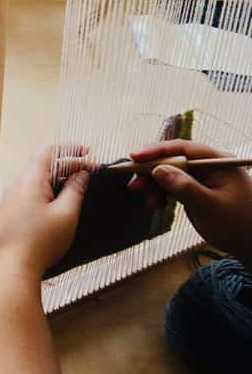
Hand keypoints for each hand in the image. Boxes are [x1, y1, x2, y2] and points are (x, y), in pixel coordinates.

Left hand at [0, 144, 93, 279]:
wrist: (12, 267)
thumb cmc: (39, 242)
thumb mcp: (66, 214)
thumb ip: (75, 189)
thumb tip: (81, 174)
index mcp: (30, 179)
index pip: (50, 151)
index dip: (71, 149)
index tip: (88, 154)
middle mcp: (16, 184)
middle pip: (44, 164)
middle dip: (68, 165)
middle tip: (90, 174)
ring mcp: (11, 197)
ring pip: (37, 179)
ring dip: (59, 179)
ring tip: (78, 188)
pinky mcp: (10, 210)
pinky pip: (31, 192)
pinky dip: (48, 191)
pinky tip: (60, 203)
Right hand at [128, 140, 251, 264]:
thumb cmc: (239, 225)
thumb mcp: (210, 207)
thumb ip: (185, 187)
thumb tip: (158, 170)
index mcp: (218, 162)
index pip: (183, 148)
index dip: (157, 151)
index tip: (135, 158)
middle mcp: (208, 166)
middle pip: (172, 160)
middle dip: (151, 171)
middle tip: (135, 185)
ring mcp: (201, 178)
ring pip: (168, 173)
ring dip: (154, 185)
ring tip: (150, 202)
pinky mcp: (195, 190)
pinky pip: (172, 185)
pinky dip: (161, 193)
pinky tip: (158, 204)